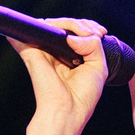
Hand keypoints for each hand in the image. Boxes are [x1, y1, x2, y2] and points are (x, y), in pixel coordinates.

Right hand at [11, 18, 107, 134]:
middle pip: (66, 26)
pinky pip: (36, 30)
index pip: (76, 33)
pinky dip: (51, 26)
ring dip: (71, 23)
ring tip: (85, 33)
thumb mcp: (99, 68)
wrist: (67, 111)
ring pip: (53, 24)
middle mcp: (55, 52)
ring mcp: (43, 51)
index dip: (89, 27)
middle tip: (96, 33)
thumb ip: (93, 45)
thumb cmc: (82, 96)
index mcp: (69, 57)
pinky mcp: (32, 52)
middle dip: (84, 24)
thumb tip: (73, 36)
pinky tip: (66, 35)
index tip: (102, 33)